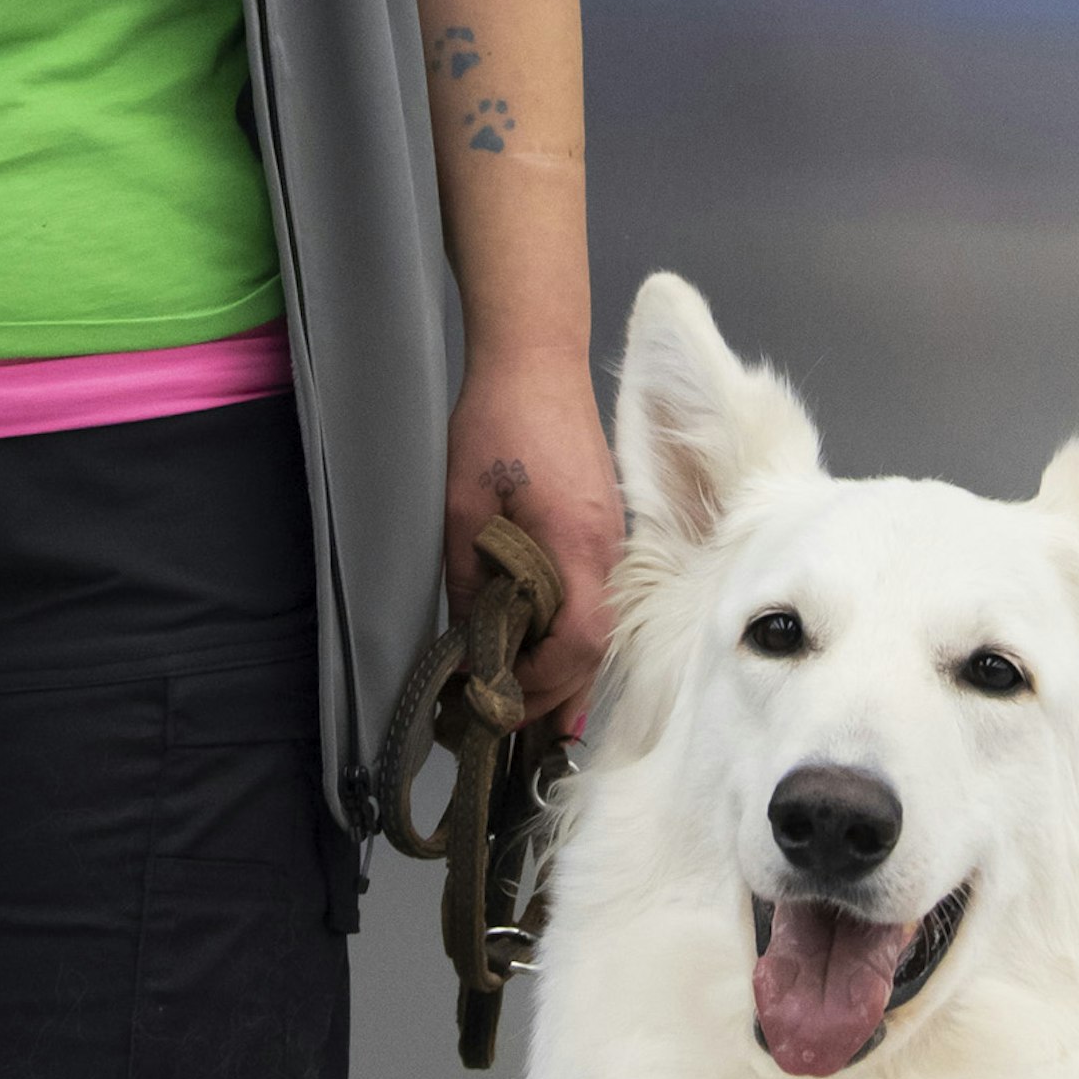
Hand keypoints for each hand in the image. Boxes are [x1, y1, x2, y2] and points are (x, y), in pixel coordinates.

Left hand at [446, 344, 624, 723]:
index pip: (580, 640)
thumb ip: (467, 580)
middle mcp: (610, 550)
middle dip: (553, 692)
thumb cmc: (497, 422)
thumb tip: (466, 645)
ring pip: (603, 630)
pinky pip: (600, 602)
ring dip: (566, 670)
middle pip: (599, 648)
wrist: (536, 358)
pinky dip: (573, 638)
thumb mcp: (463, 507)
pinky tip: (542, 652)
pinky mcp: (607, 531)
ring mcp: (615, 541)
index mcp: (578, 543)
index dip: (542, 680)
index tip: (497, 696)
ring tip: (520, 701)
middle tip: (502, 720)